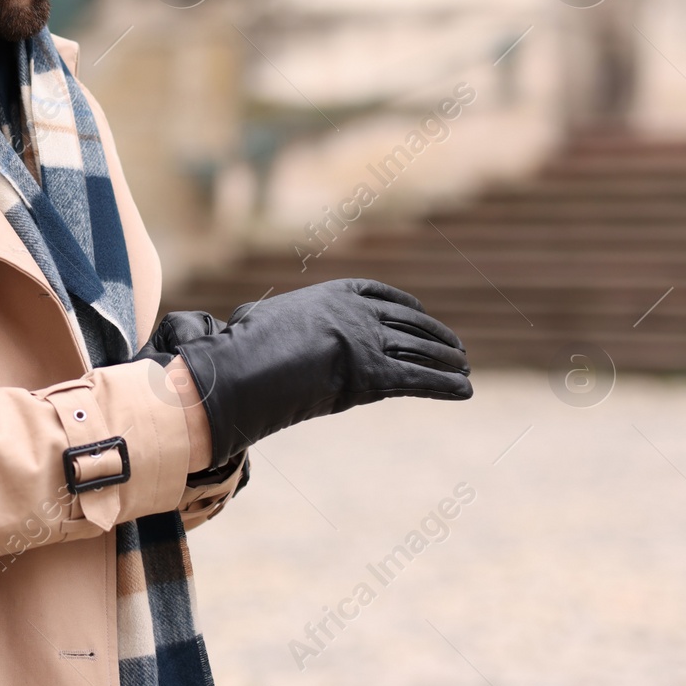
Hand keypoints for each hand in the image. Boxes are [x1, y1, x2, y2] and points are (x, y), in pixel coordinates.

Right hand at [138, 279, 470, 467]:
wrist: (251, 366)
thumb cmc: (241, 348)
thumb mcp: (250, 324)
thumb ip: (254, 322)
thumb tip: (221, 328)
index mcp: (331, 294)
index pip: (377, 294)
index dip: (405, 305)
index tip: (419, 313)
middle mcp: (357, 314)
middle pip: (407, 323)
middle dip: (435, 335)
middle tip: (456, 347)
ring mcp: (370, 342)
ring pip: (420, 350)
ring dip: (447, 360)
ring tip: (464, 369)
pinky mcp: (376, 374)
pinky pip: (420, 379)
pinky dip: (446, 385)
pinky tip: (464, 390)